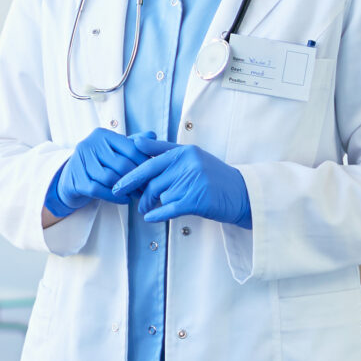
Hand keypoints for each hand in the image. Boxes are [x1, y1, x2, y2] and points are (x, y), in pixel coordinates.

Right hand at [47, 129, 170, 217]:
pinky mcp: (75, 179)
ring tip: (137, 194)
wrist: (72, 178)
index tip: (154, 173)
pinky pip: (98, 190)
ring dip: (126, 189)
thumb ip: (133, 143)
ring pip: (109, 177)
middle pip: (121, 164)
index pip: (130, 148)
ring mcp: (79, 162)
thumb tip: (153, 135)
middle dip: (137, 178)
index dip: (144, 162)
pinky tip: (125, 199)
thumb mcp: (115, 150)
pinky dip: (114, 196)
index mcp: (102, 134)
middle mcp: (89, 144)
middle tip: (148, 188)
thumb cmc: (98, 162)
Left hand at [116, 143, 250, 227]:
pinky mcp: (197, 200)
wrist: (242, 194)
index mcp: (184, 151)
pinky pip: (169, 208)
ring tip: (146, 209)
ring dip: (151, 204)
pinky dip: (157, 214)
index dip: (131, 172)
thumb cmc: (214, 177)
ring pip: (161, 195)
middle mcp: (188, 164)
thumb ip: (164, 150)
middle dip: (138, 192)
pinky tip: (150, 218)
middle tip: (128, 199)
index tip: (117, 181)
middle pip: (152, 180)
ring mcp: (193, 181)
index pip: (150, 160)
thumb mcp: (192, 157)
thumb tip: (136, 141)